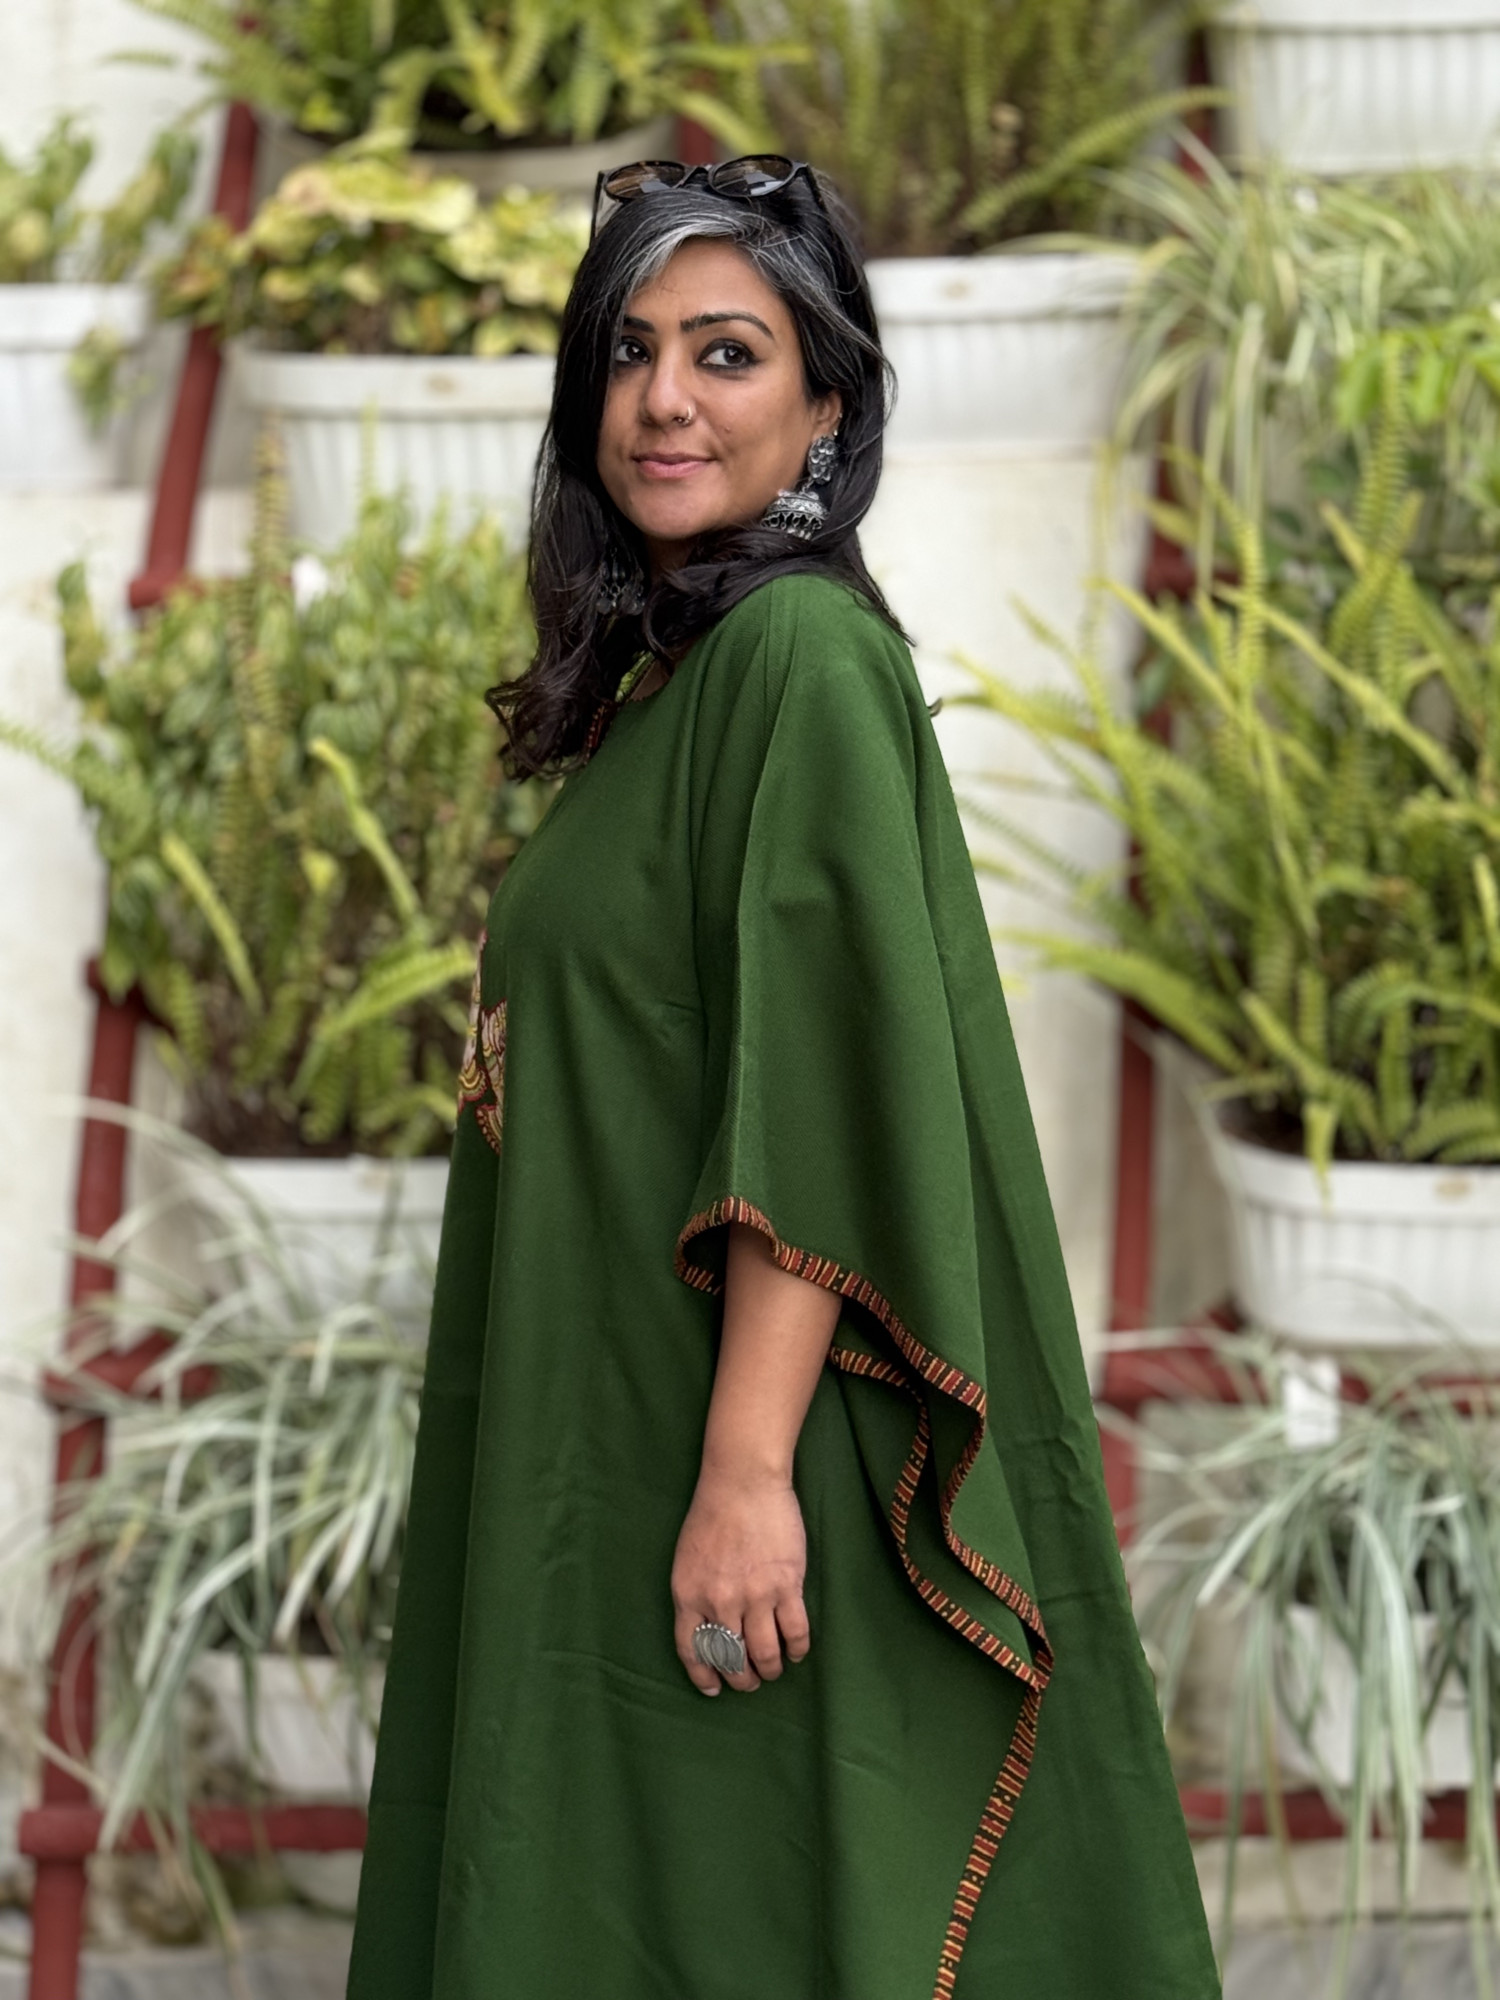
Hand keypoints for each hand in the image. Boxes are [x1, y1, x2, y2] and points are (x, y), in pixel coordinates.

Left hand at [671, 1467, 810, 1694]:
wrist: (743, 1481)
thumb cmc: (712, 1512)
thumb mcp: (686, 1558)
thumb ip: (695, 1593)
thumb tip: (710, 1625)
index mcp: (688, 1596)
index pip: (693, 1651)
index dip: (705, 1675)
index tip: (715, 1688)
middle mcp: (719, 1603)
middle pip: (731, 1659)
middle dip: (742, 1678)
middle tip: (751, 1680)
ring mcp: (754, 1596)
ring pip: (765, 1654)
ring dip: (771, 1669)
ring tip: (774, 1669)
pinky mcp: (786, 1586)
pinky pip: (795, 1632)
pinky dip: (797, 1649)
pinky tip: (797, 1651)